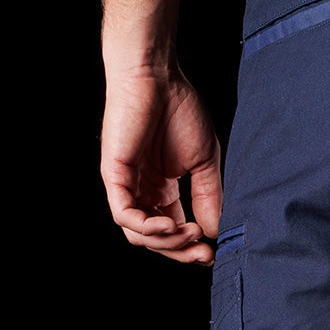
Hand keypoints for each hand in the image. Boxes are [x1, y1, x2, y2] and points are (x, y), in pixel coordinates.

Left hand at [100, 67, 221, 264]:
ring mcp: (126, 185)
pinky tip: (170, 224)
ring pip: (138, 234)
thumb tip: (215, 232)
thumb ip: (209, 197)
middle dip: (180, 251)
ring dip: (167, 241)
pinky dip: (147, 227)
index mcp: (161, 188)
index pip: (172, 231)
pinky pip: (125, 215)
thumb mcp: (204, 162)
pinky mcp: (115, 176)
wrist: (157, 76)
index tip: (214, 250)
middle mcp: (142, 191)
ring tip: (190, 233)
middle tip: (203, 253)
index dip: (191, 247)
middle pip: (155, 240)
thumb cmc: (179, 109)